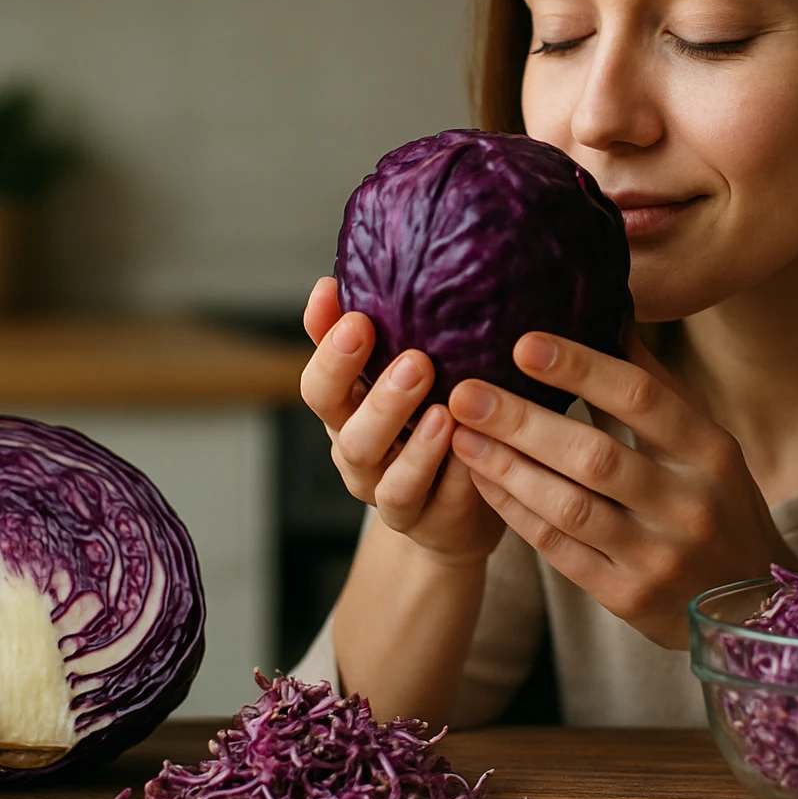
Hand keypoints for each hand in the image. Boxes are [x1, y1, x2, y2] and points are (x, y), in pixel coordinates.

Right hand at [300, 277, 503, 566]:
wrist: (449, 509)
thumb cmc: (424, 421)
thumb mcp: (392, 374)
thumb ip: (373, 331)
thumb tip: (343, 274)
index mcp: (345, 414)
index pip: (319, 386)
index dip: (330, 355)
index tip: (357, 316)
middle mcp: (359, 456)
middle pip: (350, 434)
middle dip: (381, 398)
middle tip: (416, 360)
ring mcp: (392, 496)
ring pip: (392, 480)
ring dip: (418, 446)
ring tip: (445, 412)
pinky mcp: (433, 524)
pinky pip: (442, 505)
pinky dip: (458, 478)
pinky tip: (478, 450)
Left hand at [445, 327, 797, 648]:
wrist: (753, 605)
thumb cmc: (718, 504)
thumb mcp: (706, 444)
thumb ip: (654, 385)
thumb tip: (608, 307)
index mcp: (711, 452)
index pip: (642, 398)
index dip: (581, 369)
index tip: (522, 343)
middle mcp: (689, 504)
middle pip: (595, 455)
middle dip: (523, 422)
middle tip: (465, 392)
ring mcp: (658, 556)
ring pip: (569, 507)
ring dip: (507, 468)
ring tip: (460, 434)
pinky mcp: (628, 597)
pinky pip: (559, 550)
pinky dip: (516, 511)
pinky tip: (482, 480)